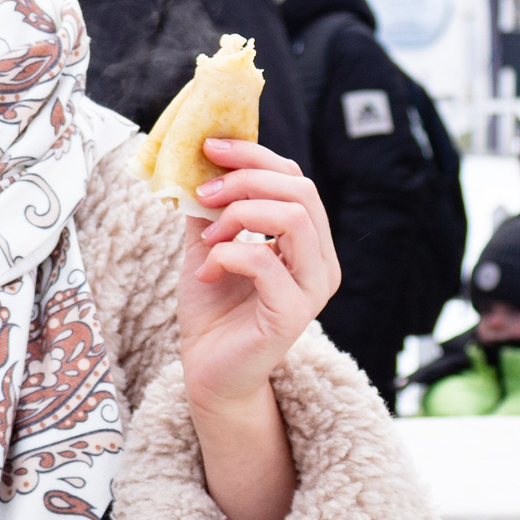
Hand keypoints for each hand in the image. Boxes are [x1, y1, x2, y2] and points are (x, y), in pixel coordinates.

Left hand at [175, 139, 340, 519]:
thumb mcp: (208, 245)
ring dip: (240, 215)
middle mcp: (322, 263)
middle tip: (204, 193)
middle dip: (246, 181)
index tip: (210, 147)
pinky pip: (264, 261)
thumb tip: (197, 160)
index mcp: (308, 242)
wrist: (207, 372)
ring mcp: (313, 290)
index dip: (254, 156)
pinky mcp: (292, 315)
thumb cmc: (214, 310)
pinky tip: (206, 274)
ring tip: (207, 237)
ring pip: (293, 218)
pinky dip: (227, 255)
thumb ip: (211, 207)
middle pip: (300, 190)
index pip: (296, 179)